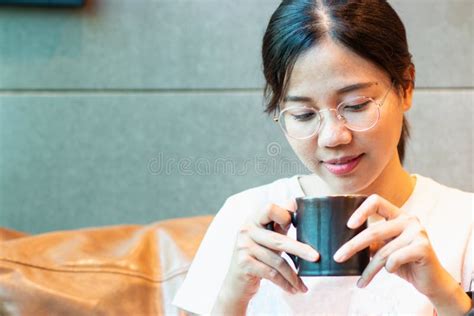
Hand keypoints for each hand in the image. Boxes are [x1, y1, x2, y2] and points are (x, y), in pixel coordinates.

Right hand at [213, 201, 318, 313]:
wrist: (236, 283)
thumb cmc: (258, 255)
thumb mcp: (268, 237)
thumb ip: (280, 223)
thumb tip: (294, 201)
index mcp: (253, 219)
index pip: (270, 208)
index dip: (285, 214)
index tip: (296, 223)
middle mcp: (246, 229)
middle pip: (278, 239)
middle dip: (300, 250)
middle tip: (317, 257)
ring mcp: (243, 246)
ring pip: (277, 261)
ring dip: (293, 276)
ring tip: (303, 286)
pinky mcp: (244, 263)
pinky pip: (271, 274)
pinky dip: (285, 284)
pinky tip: (294, 290)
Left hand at [333, 194, 470, 313]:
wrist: (431, 281)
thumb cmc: (403, 263)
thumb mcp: (383, 249)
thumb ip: (370, 242)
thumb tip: (343, 243)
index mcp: (397, 215)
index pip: (376, 201)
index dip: (361, 210)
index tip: (349, 225)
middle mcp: (408, 220)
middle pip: (374, 231)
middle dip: (353, 246)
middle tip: (338, 257)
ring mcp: (417, 232)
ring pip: (383, 251)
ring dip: (369, 269)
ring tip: (361, 281)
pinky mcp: (423, 247)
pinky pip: (396, 258)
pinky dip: (389, 268)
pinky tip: (390, 272)